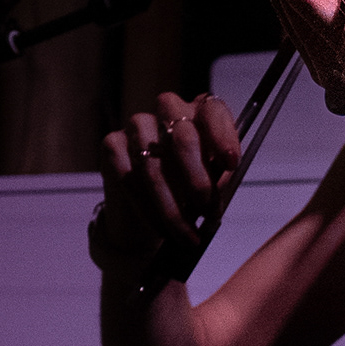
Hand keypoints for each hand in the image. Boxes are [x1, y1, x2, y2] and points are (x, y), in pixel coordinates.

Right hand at [88, 90, 245, 275]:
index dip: (222, 136)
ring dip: (172, 206)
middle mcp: (168, 110)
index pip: (213, 111)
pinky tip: (162, 229)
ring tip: (188, 235)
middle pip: (181, 136)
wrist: (153, 211)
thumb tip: (221, 181)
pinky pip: (128, 178)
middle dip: (197, 179)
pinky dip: (148, 209)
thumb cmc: (191, 190)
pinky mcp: (113, 145)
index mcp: (201, 112)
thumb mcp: (213, 183)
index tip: (231, 163)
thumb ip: (219, 176)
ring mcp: (137, 125)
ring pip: (153, 164)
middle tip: (207, 211)